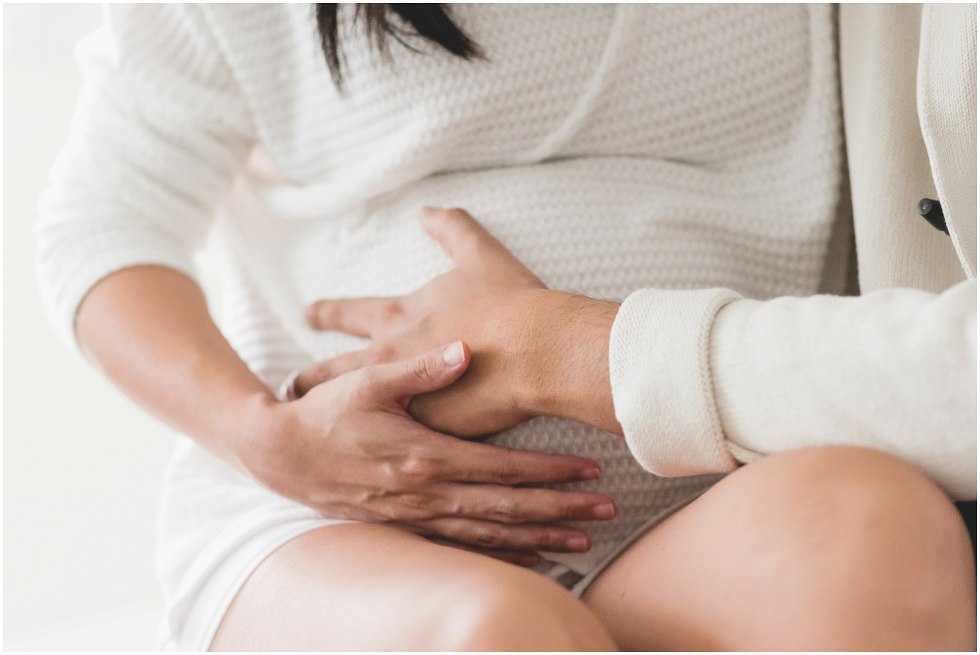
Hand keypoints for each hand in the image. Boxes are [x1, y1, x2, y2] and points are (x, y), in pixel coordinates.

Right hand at [242, 342, 615, 565]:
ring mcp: (416, 515)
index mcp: (423, 455)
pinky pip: (462, 545)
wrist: (279, 455)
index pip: (500, 468)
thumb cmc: (325, 413)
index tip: (588, 470)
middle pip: (506, 508)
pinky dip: (500, 551)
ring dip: (539, 537)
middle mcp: (425, 493)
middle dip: (560, 510)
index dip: (548, 471)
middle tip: (606, 511)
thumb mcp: (368, 381)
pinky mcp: (406, 525)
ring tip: (583, 540)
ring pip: (490, 533)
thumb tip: (464, 350)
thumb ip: (420, 369)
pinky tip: (531, 555)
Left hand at [300, 206, 551, 436]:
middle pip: (331, 372)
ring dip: (329, 416)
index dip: (326, 313)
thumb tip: (429, 209)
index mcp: (397, 317)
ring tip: (316, 425)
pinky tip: (368, 460)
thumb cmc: (509, 303)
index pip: (347, 314)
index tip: (307, 314)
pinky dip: (375, 450)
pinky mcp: (424, 435)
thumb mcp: (480, 255)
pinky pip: (391, 445)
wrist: (537, 352)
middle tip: (290, 384)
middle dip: (308, 378)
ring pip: (349, 413)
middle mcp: (387, 358)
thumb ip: (452, 229)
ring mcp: (401, 401)